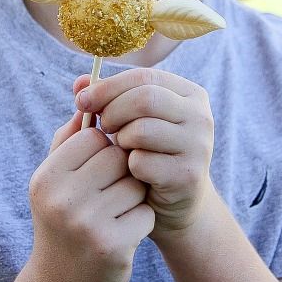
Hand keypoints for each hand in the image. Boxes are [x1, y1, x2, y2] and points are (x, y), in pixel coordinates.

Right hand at [27, 108, 154, 281]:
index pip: (93, 136)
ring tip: (117, 212)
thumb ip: (69, 137)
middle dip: (123, 170)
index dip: (105, 147)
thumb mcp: (54, 180)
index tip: (101, 165)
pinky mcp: (112, 247)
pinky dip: (142, 221)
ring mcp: (87, 224)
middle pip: (118, 156)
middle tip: (112, 191)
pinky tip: (124, 233)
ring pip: (136, 183)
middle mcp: (62, 199)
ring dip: (134, 195)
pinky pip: (145, 213)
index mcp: (47, 177)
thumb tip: (88, 89)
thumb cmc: (61, 221)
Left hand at [75, 69, 214, 237]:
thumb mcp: (129, 121)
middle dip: (113, 112)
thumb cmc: (147, 153)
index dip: (108, 86)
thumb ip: (107, 98)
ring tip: (120, 148)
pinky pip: (142, 162)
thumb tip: (80, 82)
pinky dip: (128, 167)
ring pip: (142, 130)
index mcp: (189, 94)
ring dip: (120, 140)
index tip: (82, 100)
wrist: (172, 204)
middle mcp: (200, 116)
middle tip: (102, 127)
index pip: (144, 76)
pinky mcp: (188, 176)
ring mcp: (198, 146)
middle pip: (145, 99)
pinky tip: (132, 171)